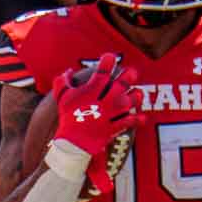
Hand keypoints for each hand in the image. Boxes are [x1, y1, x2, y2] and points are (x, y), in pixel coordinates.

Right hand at [50, 52, 139, 190]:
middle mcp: (106, 99)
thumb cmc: (67, 117)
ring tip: (136, 94)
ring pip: (131, 100)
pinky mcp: (116, 126)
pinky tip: (141, 117)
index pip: (104, 68)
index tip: (110, 59)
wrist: (73, 143)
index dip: (109, 60)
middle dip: (129, 75)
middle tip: (131, 73)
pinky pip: (132, 121)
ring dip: (136, 96)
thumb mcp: (61, 97)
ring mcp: (112, 113)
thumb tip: (69, 72)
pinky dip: (138, 119)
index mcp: (93, 89)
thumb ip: (63, 81)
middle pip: (124, 82)